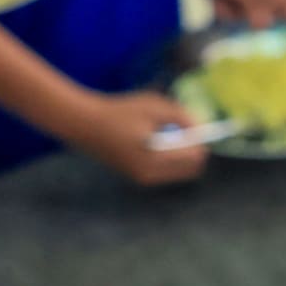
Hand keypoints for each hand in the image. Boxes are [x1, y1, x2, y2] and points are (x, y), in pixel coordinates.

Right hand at [69, 90, 210, 187]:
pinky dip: (167, 158)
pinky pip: (165, 171)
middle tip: (178, 130)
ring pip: (179, 172)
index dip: (199, 141)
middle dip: (191, 150)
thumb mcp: (154, 105)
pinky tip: (150, 141)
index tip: (190, 125)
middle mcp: (152, 175)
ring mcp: (144, 179)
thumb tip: (200, 128)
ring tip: (160, 134)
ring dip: (179, 155)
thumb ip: (181, 116)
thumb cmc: (119, 111)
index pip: (195, 158)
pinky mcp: (137, 178)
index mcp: (156, 158)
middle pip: (191, 169)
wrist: (86, 124)